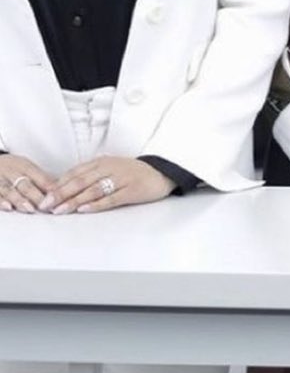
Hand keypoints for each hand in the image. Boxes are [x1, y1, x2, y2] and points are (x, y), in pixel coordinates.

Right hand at [0, 155, 55, 213]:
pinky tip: (8, 207)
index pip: (40, 177)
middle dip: (36, 196)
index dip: (50, 189)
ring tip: (30, 209)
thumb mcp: (25, 168)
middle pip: (26, 185)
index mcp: (24, 166)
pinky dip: (1, 201)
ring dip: (20, 200)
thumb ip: (40, 180)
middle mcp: (11, 172)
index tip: (57, 199)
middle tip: (45, 207)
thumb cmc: (10, 169)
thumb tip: (58, 192)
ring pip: (9, 190)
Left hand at [40, 157, 174, 214]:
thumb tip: (64, 187)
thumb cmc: (132, 173)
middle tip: (46, 206)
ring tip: (60, 210)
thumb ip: (90, 175)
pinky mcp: (132, 190)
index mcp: (102, 162)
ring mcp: (121, 179)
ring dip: (74, 201)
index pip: (75, 173)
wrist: (162, 173)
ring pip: (93, 190)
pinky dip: (96, 204)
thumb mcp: (110, 168)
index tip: (43, 197)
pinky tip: (84, 209)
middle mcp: (110, 168)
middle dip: (61, 194)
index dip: (58, 185)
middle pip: (81, 181)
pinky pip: (111, 198)